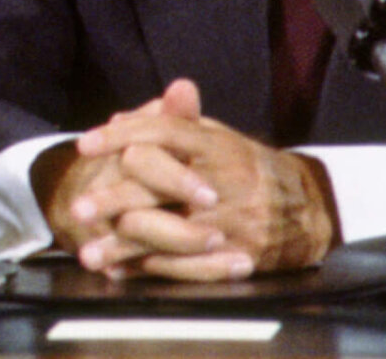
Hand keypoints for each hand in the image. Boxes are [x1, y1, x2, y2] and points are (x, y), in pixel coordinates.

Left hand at [37, 79, 337, 279]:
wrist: (308, 208)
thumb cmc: (246, 168)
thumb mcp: (217, 138)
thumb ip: (173, 124)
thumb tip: (123, 115)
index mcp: (214, 146)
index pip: (162, 132)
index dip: (121, 135)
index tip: (83, 145)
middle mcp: (220, 181)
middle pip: (158, 186)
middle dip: (113, 199)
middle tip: (77, 210)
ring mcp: (229, 221)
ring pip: (166, 233)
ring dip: (123, 246)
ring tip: (89, 254)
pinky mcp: (234, 254)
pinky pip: (186, 266)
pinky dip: (149, 269)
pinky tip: (120, 270)